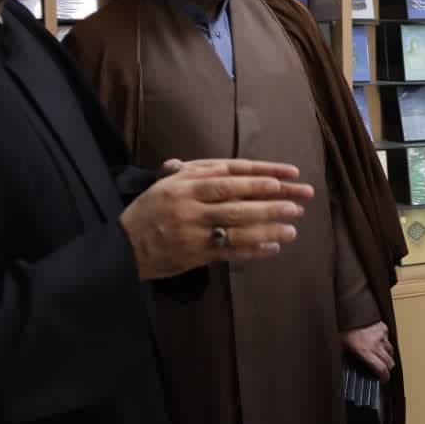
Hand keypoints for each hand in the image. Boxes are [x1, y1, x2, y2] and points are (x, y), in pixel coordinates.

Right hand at [121, 158, 314, 279]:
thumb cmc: (151, 208)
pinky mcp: (196, 256)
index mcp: (186, 184)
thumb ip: (199, 172)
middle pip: (239, 204)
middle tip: (300, 203)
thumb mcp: (169, 181)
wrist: (125, 245)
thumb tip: (231, 168)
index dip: (261, 177)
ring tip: (293, 228)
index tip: (287, 176)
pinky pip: (229, 252)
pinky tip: (273, 247)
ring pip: (237, 230)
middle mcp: (191, 207)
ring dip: (268, 228)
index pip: (231, 178)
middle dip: (272, 203)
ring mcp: (194, 233)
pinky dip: (253, 250)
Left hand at [343, 321, 394, 381]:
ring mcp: (382, 335)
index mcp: (365, 351)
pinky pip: (388, 338)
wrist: (348, 310)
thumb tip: (351, 368)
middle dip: (387, 368)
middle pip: (390, 362)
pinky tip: (376, 340)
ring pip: (391, 350)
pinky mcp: (383, 327)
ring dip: (387, 354)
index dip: (384, 377)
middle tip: (382, 369)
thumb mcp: (343, 347)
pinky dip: (384, 342)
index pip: (382, 369)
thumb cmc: (343, 329)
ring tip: (379, 354)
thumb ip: (350, 358)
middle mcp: (376, 345)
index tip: (383, 379)